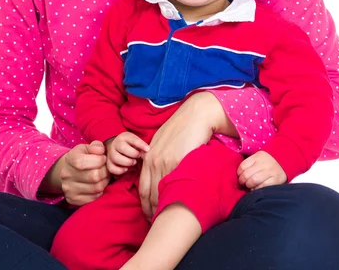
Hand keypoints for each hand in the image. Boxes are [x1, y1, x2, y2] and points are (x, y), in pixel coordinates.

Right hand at [43, 141, 109, 205]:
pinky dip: (100, 192)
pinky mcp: (73, 200)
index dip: (98, 160)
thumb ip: (96, 146)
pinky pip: (94, 198)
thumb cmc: (84, 157)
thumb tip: (100, 151)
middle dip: (105, 171)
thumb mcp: (88, 147)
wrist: (71, 171)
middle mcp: (66, 175)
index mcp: (70, 159)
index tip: (103, 158)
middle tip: (106, 169)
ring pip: (96, 188)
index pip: (82, 162)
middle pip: (93, 176)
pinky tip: (98, 184)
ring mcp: (69, 189)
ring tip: (104, 176)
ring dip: (104, 182)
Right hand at [106, 132, 149, 174]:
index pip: (133, 139)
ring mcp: (110, 153)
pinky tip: (126, 169)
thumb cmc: (131, 145)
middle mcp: (116, 143)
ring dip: (127, 162)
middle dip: (133, 153)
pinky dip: (119, 170)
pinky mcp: (108, 163)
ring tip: (134, 162)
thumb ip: (141, 146)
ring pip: (116, 158)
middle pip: (122, 148)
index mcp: (124, 136)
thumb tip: (147, 151)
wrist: (118, 147)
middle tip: (139, 156)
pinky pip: (111, 168)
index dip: (141, 144)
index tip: (148, 149)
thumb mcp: (136, 142)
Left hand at [139, 92, 224, 219]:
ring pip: (161, 193)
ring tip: (169, 219)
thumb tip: (156, 175)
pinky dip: (176, 198)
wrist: (195, 116)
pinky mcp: (178, 161)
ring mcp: (165, 162)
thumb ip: (156, 158)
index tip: (151, 215)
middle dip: (153, 211)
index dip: (145, 206)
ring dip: (164, 208)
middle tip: (159, 223)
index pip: (142, 189)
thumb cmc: (180, 129)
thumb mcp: (161, 142)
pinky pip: (175, 185)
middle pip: (149, 195)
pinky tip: (180, 205)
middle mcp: (153, 161)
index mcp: (147, 157)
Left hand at [237, 150, 286, 189]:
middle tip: (243, 183)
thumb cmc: (267, 162)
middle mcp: (264, 163)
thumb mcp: (258, 158)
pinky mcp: (276, 180)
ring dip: (249, 185)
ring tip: (249, 186)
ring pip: (254, 180)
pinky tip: (256, 188)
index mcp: (258, 156)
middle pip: (247, 174)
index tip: (239, 176)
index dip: (239, 173)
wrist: (285, 162)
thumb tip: (239, 175)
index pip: (243, 166)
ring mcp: (270, 171)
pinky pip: (262, 186)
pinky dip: (257, 189)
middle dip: (242, 181)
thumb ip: (249, 164)